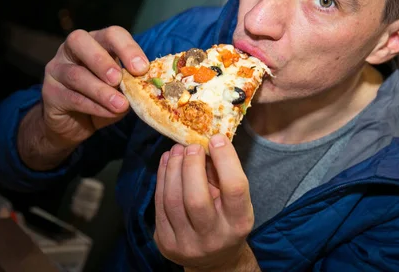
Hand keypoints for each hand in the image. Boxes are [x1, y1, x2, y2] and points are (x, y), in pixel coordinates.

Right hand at [41, 26, 147, 147]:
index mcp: (96, 41)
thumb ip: (132, 83)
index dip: (127, 48)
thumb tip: (148, 85)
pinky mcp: (49, 92)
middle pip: (80, 41)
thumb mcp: (122, 89)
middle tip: (120, 79)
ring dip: (101, 90)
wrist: (76, 124)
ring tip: (120, 104)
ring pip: (75, 74)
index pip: (111, 34)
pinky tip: (109, 112)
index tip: (142, 68)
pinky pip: (71, 97)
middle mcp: (72, 49)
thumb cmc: (104, 99)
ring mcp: (57, 68)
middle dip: (102, 60)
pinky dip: (93, 106)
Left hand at [154, 135, 255, 270]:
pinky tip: (166, 162)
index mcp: (239, 223)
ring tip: (176, 149)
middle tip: (192, 145)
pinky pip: (159, 205)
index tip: (217, 138)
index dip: (225, 160)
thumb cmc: (227, 220)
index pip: (234, 189)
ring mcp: (187, 244)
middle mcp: (213, 237)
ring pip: (173, 200)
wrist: (214, 259)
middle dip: (191, 165)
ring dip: (173, 168)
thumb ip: (224, 175)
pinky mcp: (166, 243)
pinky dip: (162, 178)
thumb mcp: (235, 202)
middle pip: (196, 198)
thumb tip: (207, 141)